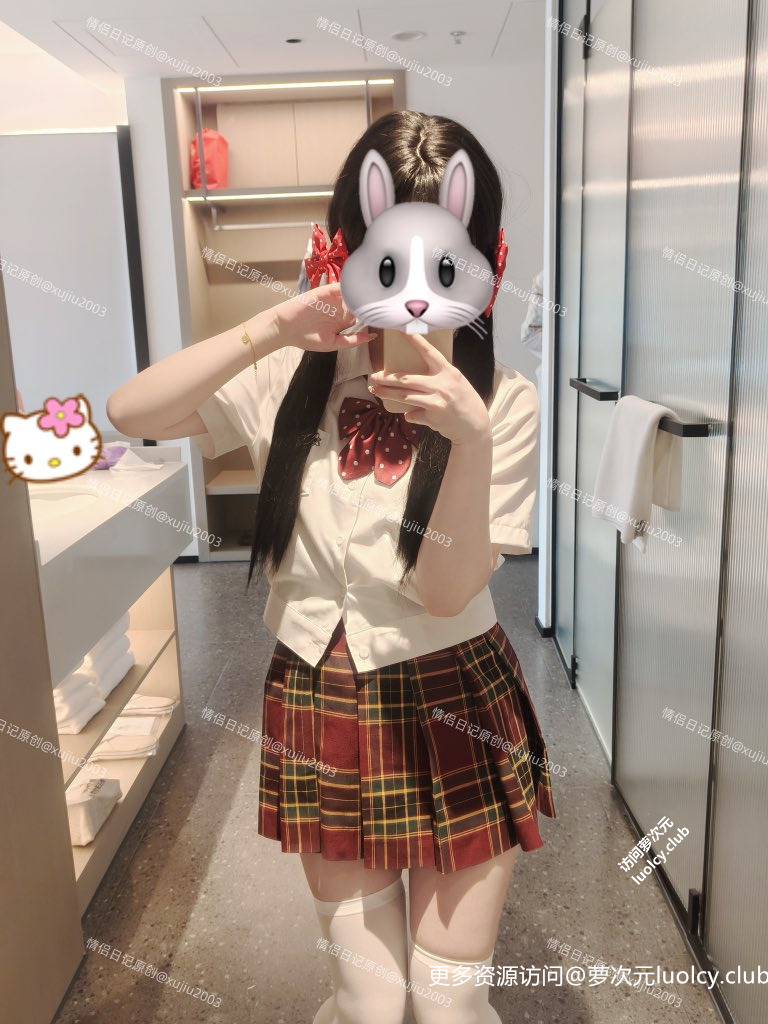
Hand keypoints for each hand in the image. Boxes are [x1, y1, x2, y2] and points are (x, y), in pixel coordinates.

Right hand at [267, 282, 375, 353]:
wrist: (285, 327)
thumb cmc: (306, 338)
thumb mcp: (332, 343)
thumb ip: (351, 340)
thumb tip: (371, 337)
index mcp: (342, 322)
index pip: (362, 317)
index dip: (372, 317)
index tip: (384, 317)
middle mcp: (339, 309)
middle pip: (360, 304)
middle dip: (370, 304)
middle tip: (384, 304)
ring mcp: (333, 300)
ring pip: (353, 294)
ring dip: (363, 294)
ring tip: (376, 295)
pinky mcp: (326, 291)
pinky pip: (341, 286)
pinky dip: (350, 287)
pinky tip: (360, 290)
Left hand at [368, 331, 490, 445]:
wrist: (474, 427)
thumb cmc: (465, 401)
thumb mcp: (456, 382)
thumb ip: (438, 377)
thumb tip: (414, 377)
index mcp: (449, 372)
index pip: (429, 352)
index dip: (414, 341)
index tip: (401, 330)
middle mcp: (442, 385)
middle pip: (407, 379)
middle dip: (387, 378)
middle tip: (373, 376)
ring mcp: (436, 402)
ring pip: (405, 397)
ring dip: (388, 394)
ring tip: (376, 390)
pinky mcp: (432, 417)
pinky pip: (413, 414)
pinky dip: (409, 414)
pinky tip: (408, 414)